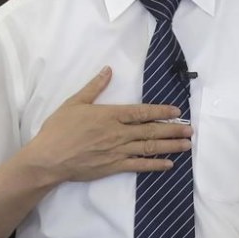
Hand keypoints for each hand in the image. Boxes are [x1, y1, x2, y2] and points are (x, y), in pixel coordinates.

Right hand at [26, 66, 192, 184]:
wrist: (48, 158)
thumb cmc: (59, 129)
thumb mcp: (74, 103)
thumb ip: (94, 87)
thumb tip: (108, 70)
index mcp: (110, 115)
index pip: (142, 112)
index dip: (161, 112)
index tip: (176, 112)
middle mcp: (118, 133)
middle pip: (151, 130)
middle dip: (173, 130)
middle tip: (190, 129)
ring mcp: (118, 151)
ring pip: (149, 147)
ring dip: (170, 146)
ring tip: (186, 145)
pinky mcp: (113, 167)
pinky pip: (139, 166)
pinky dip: (155, 165)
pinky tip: (168, 164)